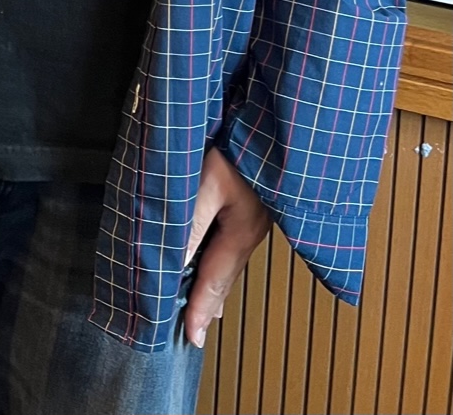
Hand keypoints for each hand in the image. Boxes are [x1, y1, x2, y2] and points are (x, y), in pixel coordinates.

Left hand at [183, 147, 271, 346]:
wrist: (288, 123)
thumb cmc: (245, 145)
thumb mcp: (210, 182)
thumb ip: (191, 222)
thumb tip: (172, 262)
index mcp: (242, 233)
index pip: (214, 280)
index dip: (198, 309)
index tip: (189, 337)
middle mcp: (252, 231)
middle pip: (226, 276)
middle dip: (208, 303)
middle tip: (195, 331)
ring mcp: (256, 217)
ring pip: (231, 260)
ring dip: (215, 283)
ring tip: (204, 306)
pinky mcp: (254, 201)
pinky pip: (233, 241)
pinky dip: (221, 259)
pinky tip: (215, 257)